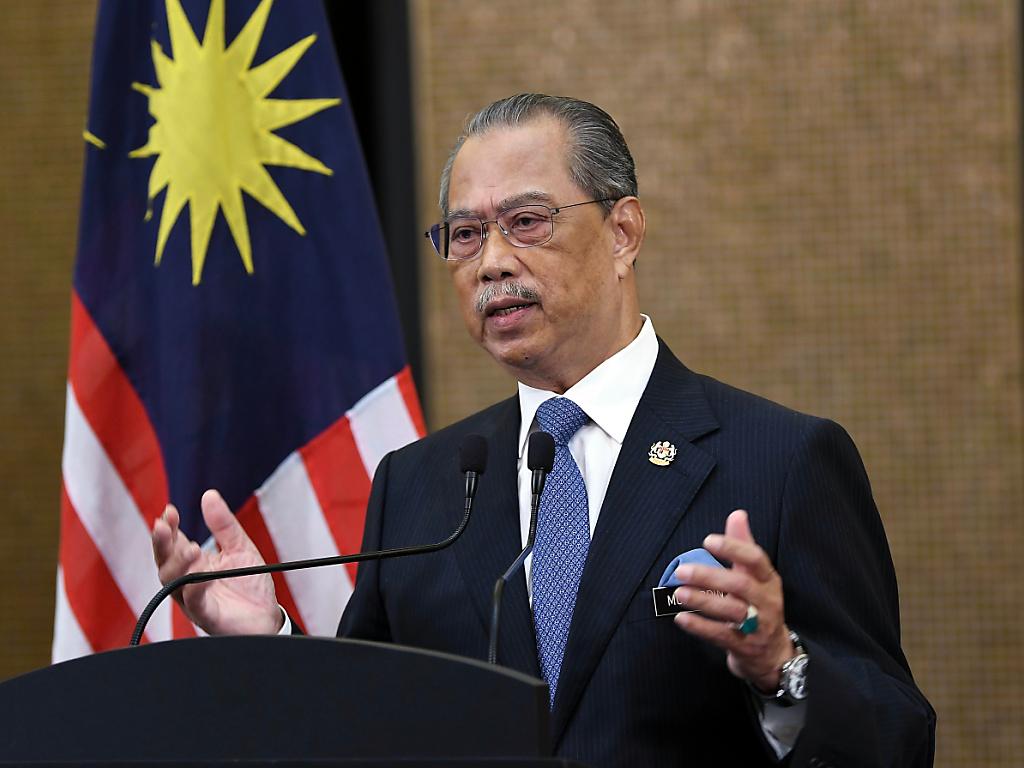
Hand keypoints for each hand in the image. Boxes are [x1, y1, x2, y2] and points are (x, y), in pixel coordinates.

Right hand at [151, 489, 282, 635]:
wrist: (268, 616)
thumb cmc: (250, 584)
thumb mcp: (240, 547)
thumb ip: (224, 524)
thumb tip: (209, 495)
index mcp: (194, 563)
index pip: (173, 543)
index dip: (169, 527)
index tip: (170, 510)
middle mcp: (188, 581)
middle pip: (165, 562)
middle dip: (162, 543)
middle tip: (164, 526)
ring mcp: (194, 600)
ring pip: (174, 583)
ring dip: (178, 564)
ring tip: (191, 549)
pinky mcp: (206, 616)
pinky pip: (195, 603)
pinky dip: (195, 589)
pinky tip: (201, 576)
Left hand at [672, 509, 794, 691]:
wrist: (773, 653)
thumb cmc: (759, 605)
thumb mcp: (757, 576)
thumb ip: (743, 545)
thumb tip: (737, 514)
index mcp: (769, 580)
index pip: (756, 559)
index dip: (734, 548)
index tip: (709, 541)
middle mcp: (767, 601)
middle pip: (740, 586)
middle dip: (710, 576)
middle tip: (682, 571)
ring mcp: (758, 626)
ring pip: (731, 611)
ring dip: (702, 601)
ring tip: (678, 593)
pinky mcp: (745, 647)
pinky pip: (721, 636)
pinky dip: (700, 627)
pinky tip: (680, 619)